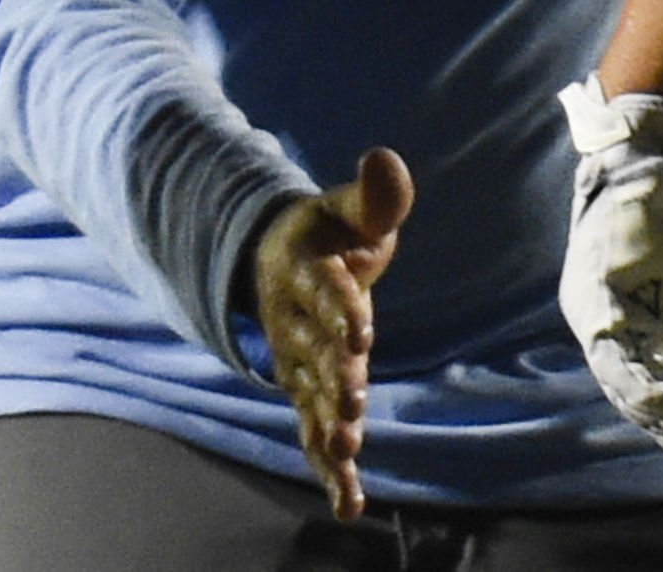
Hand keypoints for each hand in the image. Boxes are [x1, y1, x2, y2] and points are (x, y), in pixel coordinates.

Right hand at [247, 147, 412, 516]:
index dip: (341, 311)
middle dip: (334, 381)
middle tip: (352, 407)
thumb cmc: (326, 235)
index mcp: (307, 273)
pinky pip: (314, 434)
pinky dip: (328, 470)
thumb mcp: (347, 211)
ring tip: (346, 456)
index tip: (361, 331)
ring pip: (312, 400)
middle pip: (317, 355)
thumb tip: (387, 158)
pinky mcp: (305, 394)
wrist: (275, 264)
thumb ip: (374, 198)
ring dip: (328, 428)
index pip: (326, 293)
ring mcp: (298, 363)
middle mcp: (296, 324)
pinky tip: (349, 504)